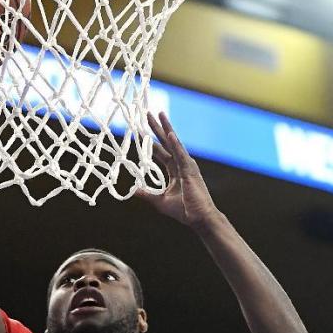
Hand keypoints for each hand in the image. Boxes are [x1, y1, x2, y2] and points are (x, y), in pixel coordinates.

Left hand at [139, 111, 217, 228]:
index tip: (141, 131)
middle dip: (156, 128)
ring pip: (174, 143)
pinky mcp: (190, 171)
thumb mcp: (160, 201)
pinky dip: (175, 144)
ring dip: (166, 128)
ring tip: (159, 114)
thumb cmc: (184, 211)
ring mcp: (186, 165)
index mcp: (175, 170)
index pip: (161, 152)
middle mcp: (181, 164)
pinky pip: (181, 154)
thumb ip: (147, 194)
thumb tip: (133, 191)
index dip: (151, 142)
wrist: (199, 219)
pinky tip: (169, 133)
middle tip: (148, 113)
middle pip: (166, 142)